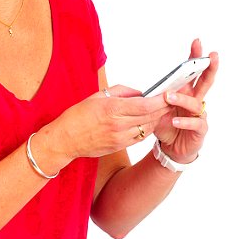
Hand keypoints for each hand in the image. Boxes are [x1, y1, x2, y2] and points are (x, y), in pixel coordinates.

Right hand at [47, 84, 170, 159]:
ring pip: (147, 128)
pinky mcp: (119, 146)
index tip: (168, 94)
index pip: (144, 104)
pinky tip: (149, 122)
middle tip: (172, 100)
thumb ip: (122, 92)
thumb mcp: (98, 96)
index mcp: (112, 108)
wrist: (66, 139)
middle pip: (149, 116)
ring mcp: (119, 138)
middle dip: (163, 108)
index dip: (160, 100)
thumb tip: (139, 92)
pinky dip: (147, 129)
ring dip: (157, 119)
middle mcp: (118, 124)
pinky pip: (140, 137)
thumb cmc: (78, 115)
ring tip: (162, 110)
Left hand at [153, 38, 218, 163]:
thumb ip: (154, 99)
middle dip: (210, 67)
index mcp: (186, 92)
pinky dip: (184, 121)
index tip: (197, 41)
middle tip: (212, 55)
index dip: (195, 57)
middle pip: (206, 81)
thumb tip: (142, 91)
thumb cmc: (166, 125)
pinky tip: (175, 120)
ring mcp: (199, 115)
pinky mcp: (200, 129)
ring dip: (182, 98)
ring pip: (196, 103)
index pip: (192, 72)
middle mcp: (196, 100)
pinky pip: (195, 123)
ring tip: (169, 97)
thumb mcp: (157, 109)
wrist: (172, 148)